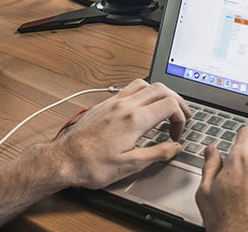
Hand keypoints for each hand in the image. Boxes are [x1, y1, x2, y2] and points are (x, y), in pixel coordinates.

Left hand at [51, 79, 191, 188]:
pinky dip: (142, 93)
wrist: (65, 159)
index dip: (181, 118)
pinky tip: (143, 107)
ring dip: (159, 93)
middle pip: (160, 88)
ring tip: (165, 108)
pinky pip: (128, 88)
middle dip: (177, 100)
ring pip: (143, 83)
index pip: (169, 104)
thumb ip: (157, 153)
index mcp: (134, 119)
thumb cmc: (92, 165)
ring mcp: (112, 102)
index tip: (176, 134)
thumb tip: (175, 147)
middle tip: (183, 116)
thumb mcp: (130, 165)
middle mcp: (123, 105)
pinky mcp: (104, 104)